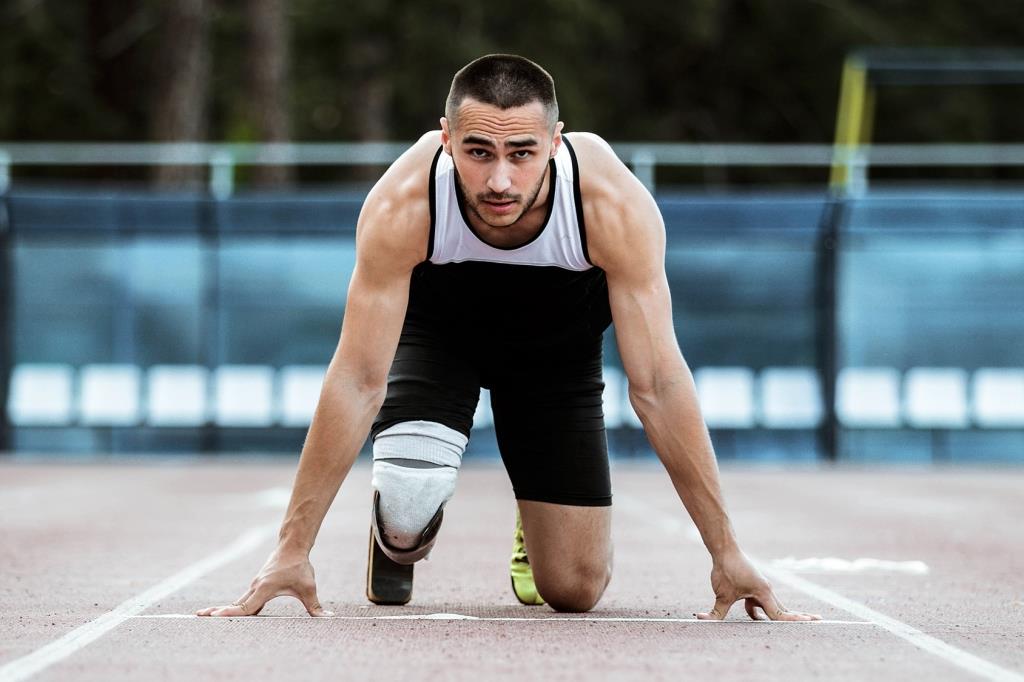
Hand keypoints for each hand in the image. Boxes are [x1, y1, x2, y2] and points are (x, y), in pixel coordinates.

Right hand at [197, 547, 330, 616]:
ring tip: (205, 615)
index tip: (215, 617)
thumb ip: (315, 605)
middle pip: (235, 604)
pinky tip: (227, 612)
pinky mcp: (257, 585)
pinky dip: (234, 606)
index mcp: (264, 589)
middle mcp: (256, 587)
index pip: (245, 606)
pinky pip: (244, 599)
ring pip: (238, 601)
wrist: (292, 546)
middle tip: (198, 616)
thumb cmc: (300, 566)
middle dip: (217, 611)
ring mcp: (255, 586)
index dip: (231, 613)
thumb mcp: (309, 587)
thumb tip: (327, 617)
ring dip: (223, 609)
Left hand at [695, 548, 819, 620]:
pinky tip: (753, 616)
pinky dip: (757, 611)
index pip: (780, 614)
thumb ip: (715, 612)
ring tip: (800, 620)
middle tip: (819, 620)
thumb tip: (703, 620)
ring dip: (779, 616)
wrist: (725, 550)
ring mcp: (761, 589)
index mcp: (763, 593)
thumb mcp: (721, 595)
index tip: (809, 623)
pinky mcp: (753, 587)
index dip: (793, 621)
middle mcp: (766, 591)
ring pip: (772, 607)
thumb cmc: (726, 571)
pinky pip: (759, 603)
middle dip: (799, 617)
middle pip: (784, 610)